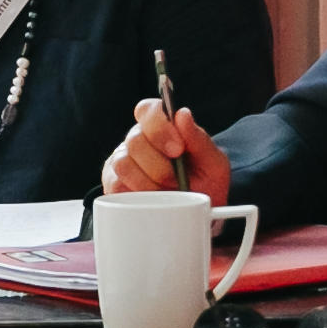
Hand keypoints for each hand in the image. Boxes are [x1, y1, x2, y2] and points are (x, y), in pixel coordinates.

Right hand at [103, 100, 227, 201]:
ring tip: (165, 193)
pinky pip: (116, 186)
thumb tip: (182, 114)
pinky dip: (137, 195)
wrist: (198, 218)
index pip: (147, 109)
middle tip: (176, 179)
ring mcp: (122, 162)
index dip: (159, 126)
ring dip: (148, 183)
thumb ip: (199, 139)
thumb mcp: (213, 164)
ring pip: (123, 164)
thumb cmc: (205, 186)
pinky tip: (151, 200)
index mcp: (161, 127)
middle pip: (135, 139)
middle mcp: (138, 140)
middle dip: (159, 164)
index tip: (177, 149)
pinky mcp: (113, 185)